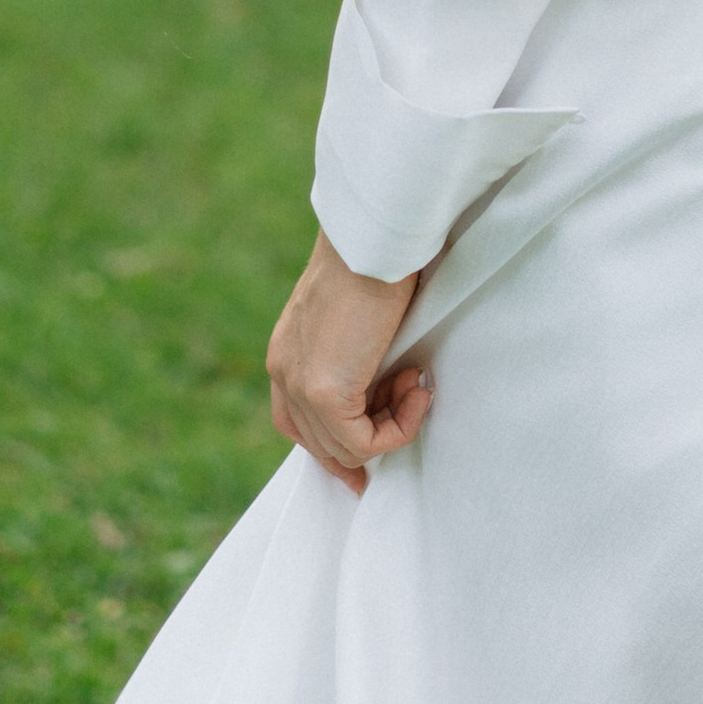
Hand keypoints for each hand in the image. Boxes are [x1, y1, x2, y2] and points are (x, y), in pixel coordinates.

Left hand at [267, 230, 428, 495]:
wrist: (375, 239)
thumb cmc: (379, 259)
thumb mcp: (357, 314)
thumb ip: (356, 351)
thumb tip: (388, 381)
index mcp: (287, 351)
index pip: (295, 422)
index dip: (332, 446)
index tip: (364, 464)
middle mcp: (284, 372)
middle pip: (317, 442)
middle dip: (367, 444)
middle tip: (413, 411)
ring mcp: (300, 385)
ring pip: (344, 448)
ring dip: (393, 426)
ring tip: (418, 384)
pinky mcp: (325, 393)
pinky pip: (364, 442)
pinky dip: (398, 429)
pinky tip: (418, 390)